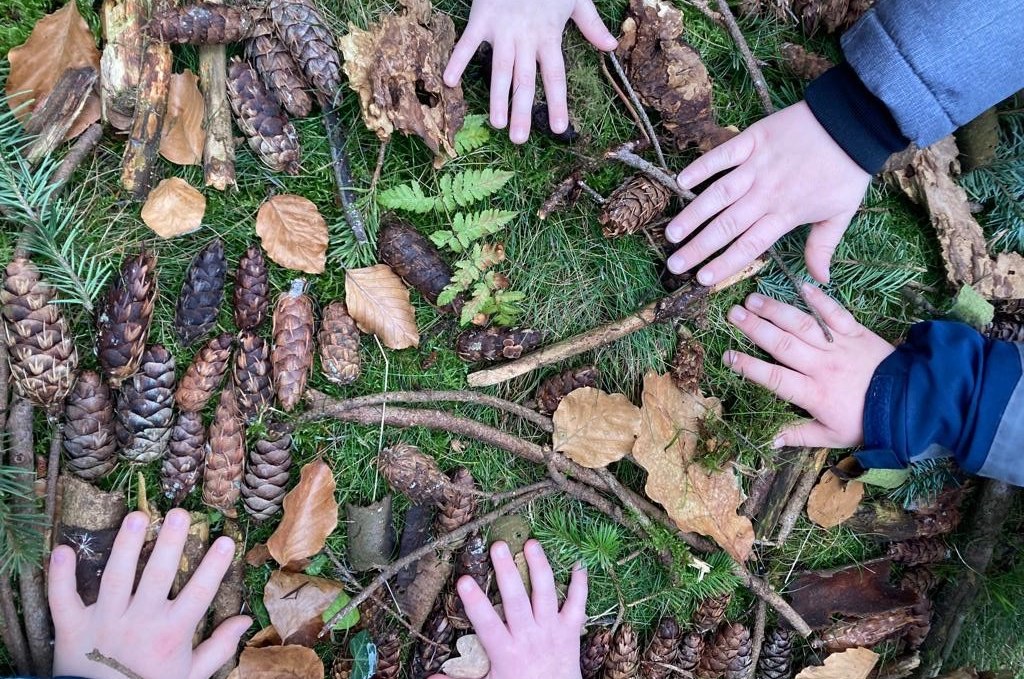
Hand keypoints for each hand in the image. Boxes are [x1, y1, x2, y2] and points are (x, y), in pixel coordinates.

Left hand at [50, 508, 250, 678]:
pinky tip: (63, 549)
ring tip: (137, 516)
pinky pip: (62, 600)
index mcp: (171, 633)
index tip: (226, 540)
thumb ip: (218, 647)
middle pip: (157, 577)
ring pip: (115, 579)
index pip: (199, 593)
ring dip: (125, 547)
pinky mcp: (71, 628)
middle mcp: (139, 622)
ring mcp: (104, 622)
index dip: (214, 567)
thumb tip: (246, 621)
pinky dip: (59, 576)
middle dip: (169, 544)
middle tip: (178, 513)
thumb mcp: (190, 675)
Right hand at [430, 539, 587, 678]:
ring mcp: (552, 630)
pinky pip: (578, 603)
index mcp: (506, 651)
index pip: (486, 623)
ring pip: (546, 594)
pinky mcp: (571, 629)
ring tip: (531, 543)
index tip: (463, 580)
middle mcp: (529, 636)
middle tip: (498, 546)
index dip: (475, 602)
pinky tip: (577, 562)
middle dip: (507, 572)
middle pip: (516, 600)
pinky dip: (580, 583)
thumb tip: (429, 678)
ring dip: (539, 566)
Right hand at [443, 0, 616, 143]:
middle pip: (525, 80)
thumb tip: (611, 46)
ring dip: (497, 97)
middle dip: (522, 110)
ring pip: (500, 68)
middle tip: (519, 140)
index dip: (557, 102)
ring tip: (497, 124)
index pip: (555, 76)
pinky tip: (449, 82)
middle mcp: (526, 38)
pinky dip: (457, 60)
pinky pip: (467, 43)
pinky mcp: (481, 18)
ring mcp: (503, 30)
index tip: (558, 128)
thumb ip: (591, 25)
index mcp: (549, 36)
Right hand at [665, 101, 870, 285]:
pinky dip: (701, 167)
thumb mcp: (841, 213)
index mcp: (786, 213)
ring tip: (672, 233)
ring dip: (693, 214)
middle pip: (726, 226)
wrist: (854, 123)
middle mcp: (766, 193)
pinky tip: (680, 181)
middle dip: (698, 248)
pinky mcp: (753, 140)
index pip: (749, 245)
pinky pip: (722, 155)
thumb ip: (823, 247)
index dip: (725, 263)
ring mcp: (757, 166)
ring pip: (718, 194)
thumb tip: (819, 281)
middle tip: (675, 265)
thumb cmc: (848, 170)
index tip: (703, 280)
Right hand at [723, 284, 894, 448]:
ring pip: (803, 324)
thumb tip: (770, 440)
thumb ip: (799, 436)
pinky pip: (835, 312)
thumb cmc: (867, 421)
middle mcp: (823, 366)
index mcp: (814, 393)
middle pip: (783, 344)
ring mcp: (839, 346)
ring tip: (753, 299)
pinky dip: (819, 298)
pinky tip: (801, 286)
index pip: (774, 377)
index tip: (727, 355)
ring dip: (777, 310)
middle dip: (755, 327)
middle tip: (733, 313)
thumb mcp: (832, 436)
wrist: (911, 403)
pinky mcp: (856, 332)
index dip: (749, 366)